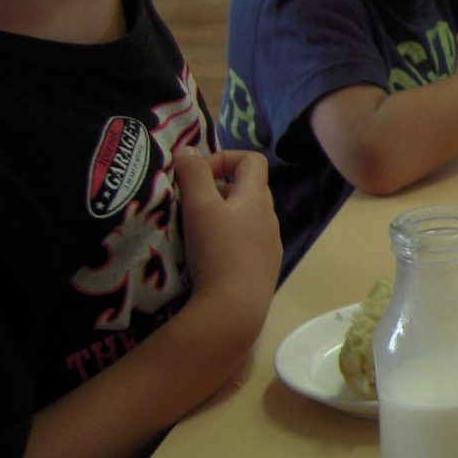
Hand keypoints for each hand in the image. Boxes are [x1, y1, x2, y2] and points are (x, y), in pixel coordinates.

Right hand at [171, 146, 277, 371]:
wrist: (235, 307)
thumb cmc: (218, 251)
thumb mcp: (199, 207)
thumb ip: (193, 175)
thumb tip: (188, 150)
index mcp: (257, 198)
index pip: (252, 160)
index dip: (224, 157)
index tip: (197, 175)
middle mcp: (269, 217)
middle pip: (248, 188)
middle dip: (217, 188)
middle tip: (190, 203)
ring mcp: (269, 244)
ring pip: (245, 218)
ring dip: (221, 216)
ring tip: (194, 230)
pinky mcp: (262, 268)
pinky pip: (246, 243)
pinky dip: (227, 240)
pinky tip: (208, 256)